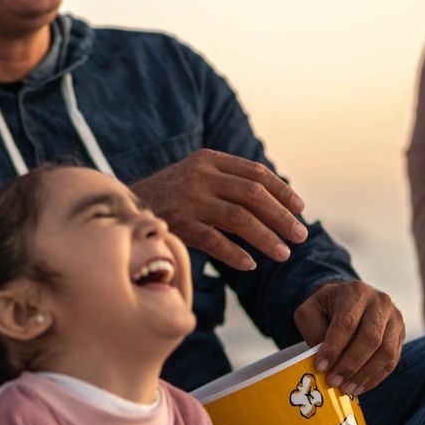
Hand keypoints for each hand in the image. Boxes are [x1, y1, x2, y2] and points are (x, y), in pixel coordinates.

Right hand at [130, 150, 307, 272]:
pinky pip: (214, 241)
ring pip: (239, 218)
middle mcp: (199, 175)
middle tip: (300, 235)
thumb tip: (276, 203)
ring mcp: (188, 199)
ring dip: (266, 237)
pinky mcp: (177, 223)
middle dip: (281, 216)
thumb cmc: (170, 195)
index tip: (300, 209)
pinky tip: (250, 264)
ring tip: (284, 254)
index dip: (282, 191)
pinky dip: (235, 254)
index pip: (255, 173)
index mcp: (208, 159)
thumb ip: (229, 183)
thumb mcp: (197, 177)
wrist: (123, 205)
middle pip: (253, 194)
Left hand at [296, 280, 403, 395]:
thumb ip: (313, 330)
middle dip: (350, 364)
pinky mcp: (401, 334)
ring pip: (385, 352)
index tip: (320, 367)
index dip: (334, 348)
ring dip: (364, 375)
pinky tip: (359, 387)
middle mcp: (380, 302)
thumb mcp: (311, 311)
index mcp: (355, 292)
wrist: (350, 300)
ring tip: (346, 389)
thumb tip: (323, 359)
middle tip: (333, 381)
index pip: (347, 323)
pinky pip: (392, 360)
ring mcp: (395, 318)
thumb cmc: (327, 308)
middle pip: (370, 338)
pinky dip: (375, 377)